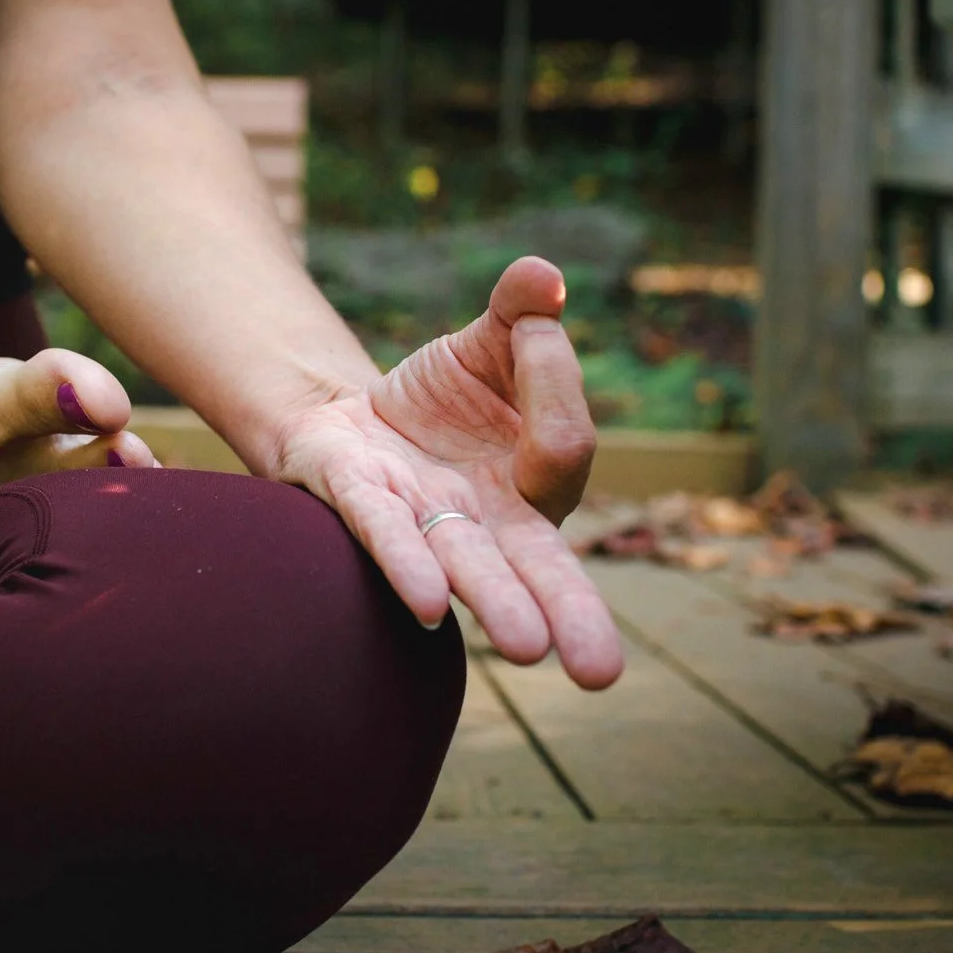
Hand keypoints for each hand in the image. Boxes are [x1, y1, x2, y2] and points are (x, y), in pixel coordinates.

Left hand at [270, 257, 621, 688]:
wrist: (349, 418)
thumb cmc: (439, 397)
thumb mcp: (488, 340)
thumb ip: (521, 311)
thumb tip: (544, 278)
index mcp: (537, 481)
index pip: (565, 444)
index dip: (552, 381)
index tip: (533, 332)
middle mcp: (492, 522)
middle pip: (543, 573)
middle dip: (573, 616)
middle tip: (603, 673)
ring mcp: (430, 523)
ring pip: (472, 571)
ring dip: (500, 606)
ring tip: (530, 651)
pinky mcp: (362, 507)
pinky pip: (389, 540)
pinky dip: (407, 568)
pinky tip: (427, 606)